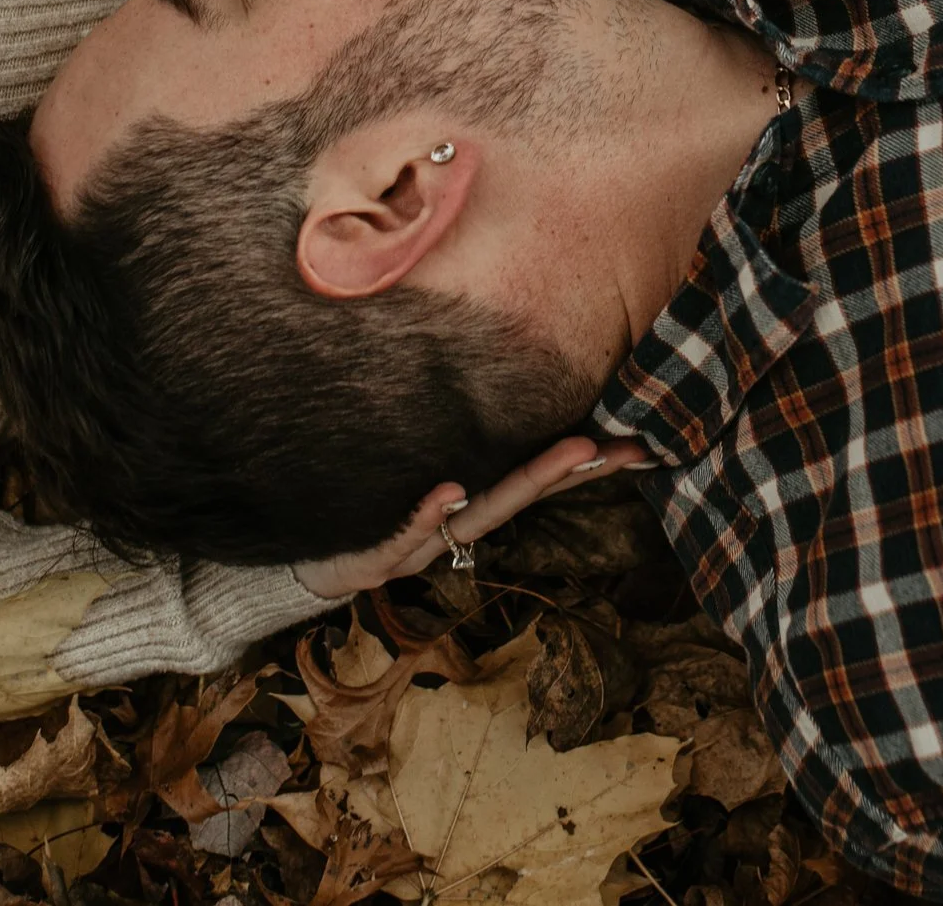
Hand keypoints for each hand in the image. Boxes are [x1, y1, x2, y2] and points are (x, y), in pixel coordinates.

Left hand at [293, 434, 652, 600]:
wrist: (305, 572)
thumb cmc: (362, 518)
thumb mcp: (405, 479)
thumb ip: (440, 443)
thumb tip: (465, 370)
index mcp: (466, 505)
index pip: (535, 479)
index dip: (585, 463)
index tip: (636, 442)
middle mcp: (455, 528)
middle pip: (524, 495)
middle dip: (576, 470)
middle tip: (626, 445)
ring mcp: (421, 544)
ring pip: (482, 514)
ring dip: (528, 485)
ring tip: (572, 454)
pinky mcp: (377, 557)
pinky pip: (406, 532)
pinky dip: (430, 511)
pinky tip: (452, 488)